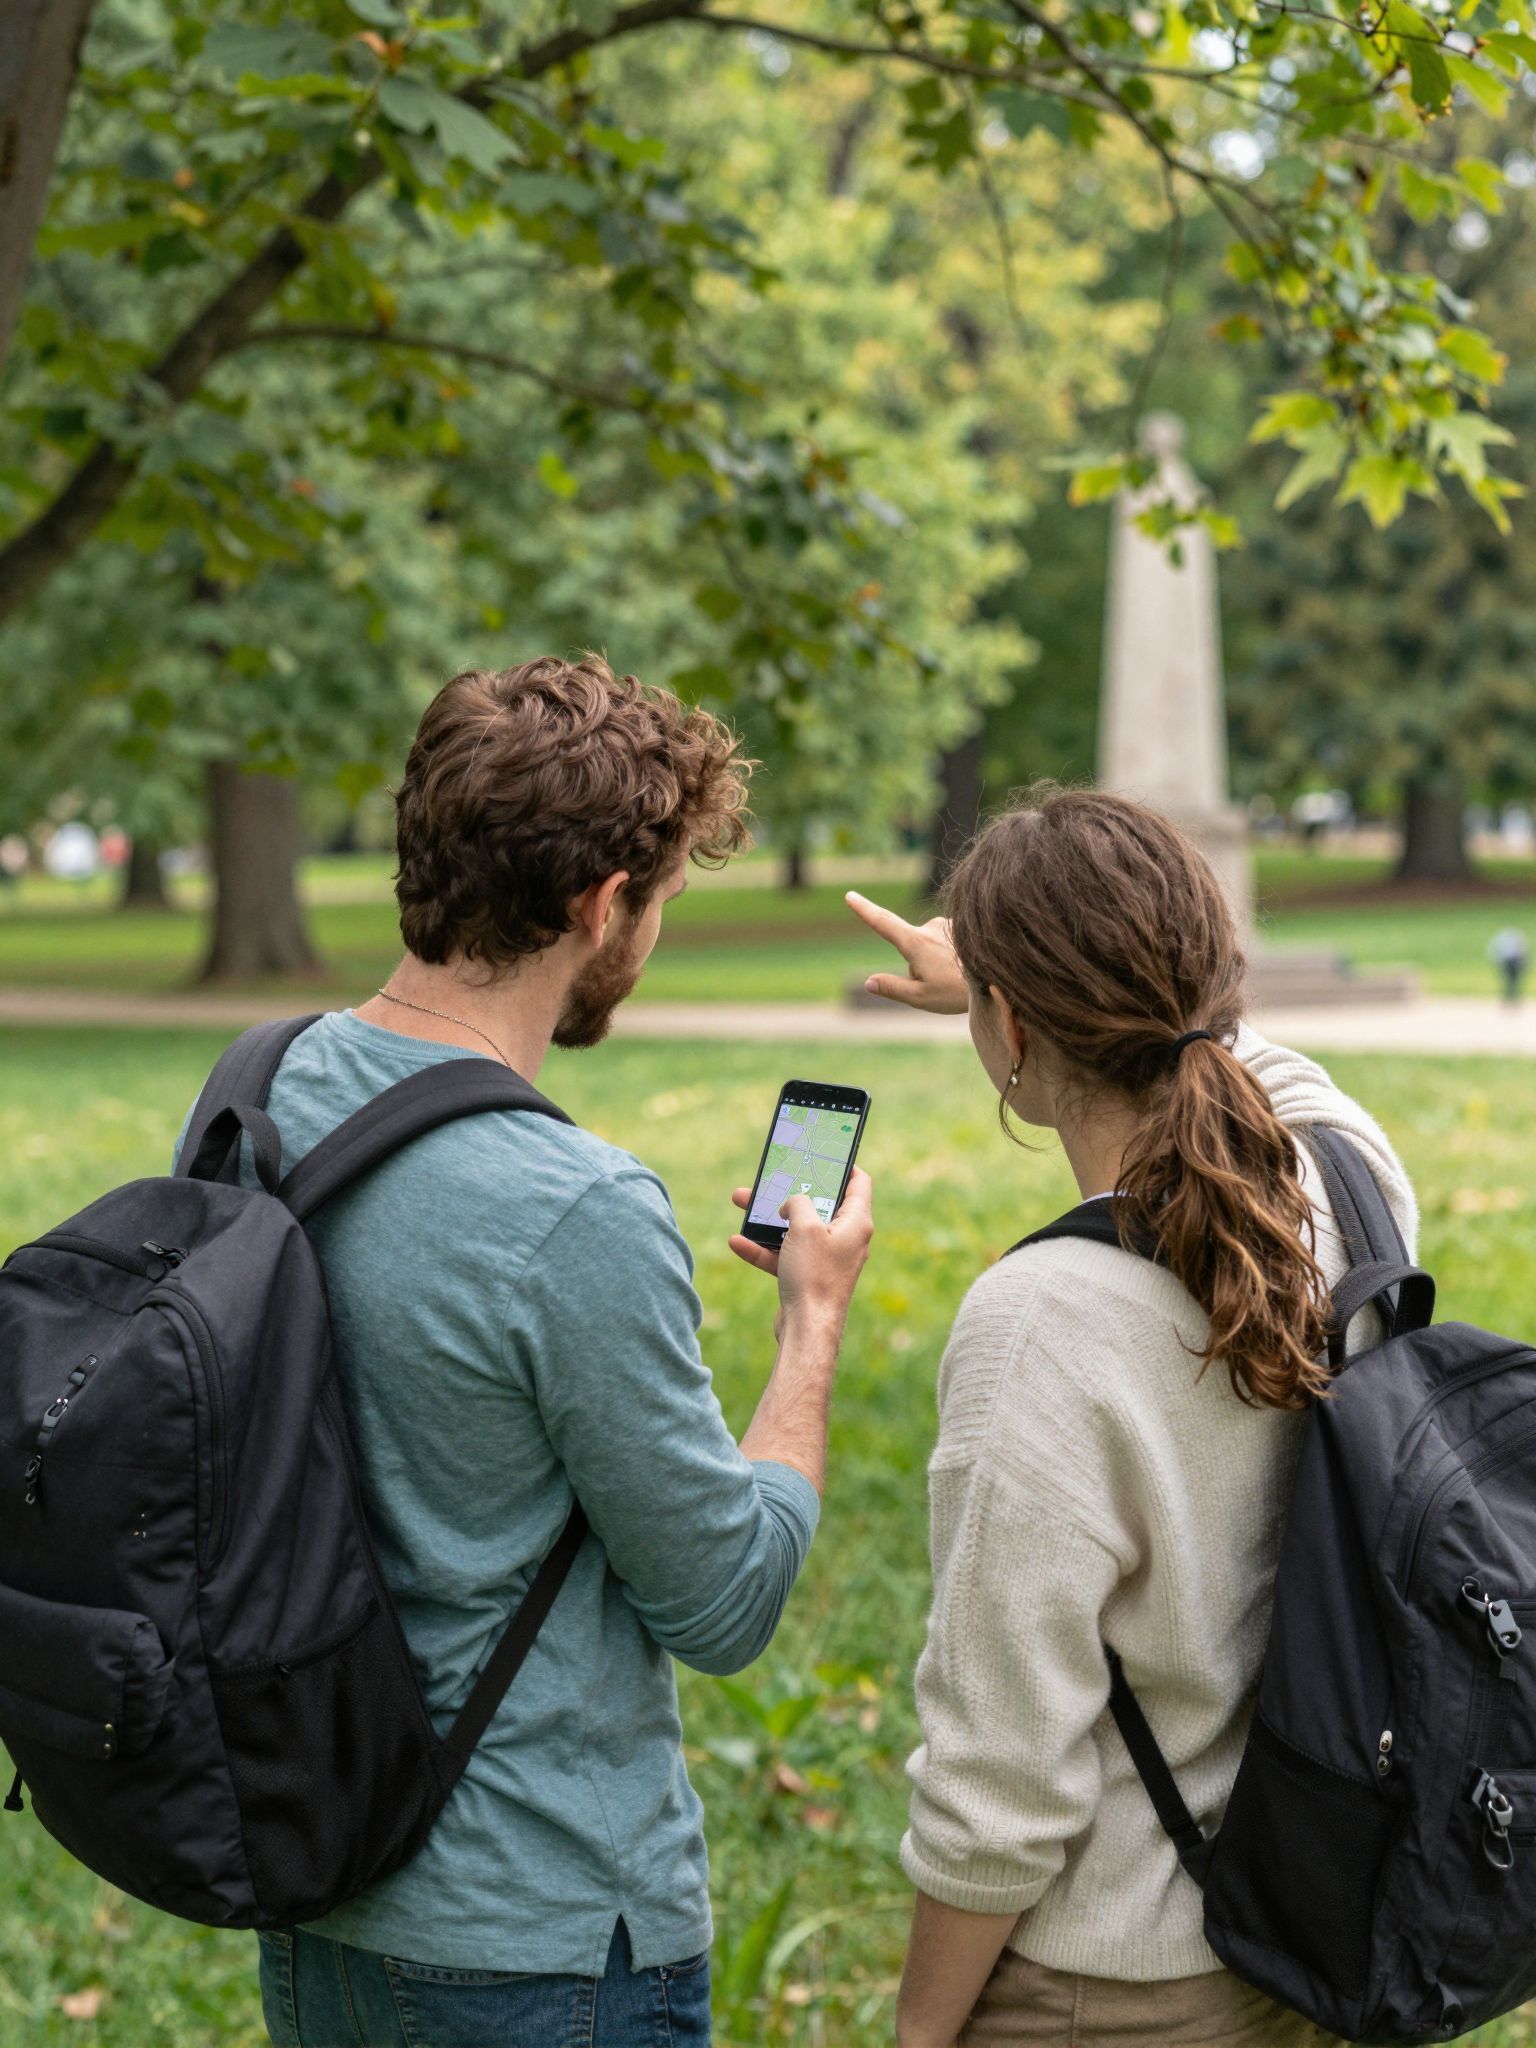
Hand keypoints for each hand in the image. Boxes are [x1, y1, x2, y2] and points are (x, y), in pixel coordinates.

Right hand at [729, 1169, 872, 1331]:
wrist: (807, 1331)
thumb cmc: (814, 1276)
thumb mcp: (804, 1226)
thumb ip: (799, 1202)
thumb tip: (793, 1201)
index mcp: (855, 1223)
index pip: (858, 1183)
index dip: (844, 1165)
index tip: (826, 1154)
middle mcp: (845, 1239)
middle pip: (820, 1205)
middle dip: (791, 1191)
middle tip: (773, 1177)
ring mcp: (827, 1259)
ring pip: (796, 1230)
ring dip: (769, 1218)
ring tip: (742, 1202)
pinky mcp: (809, 1277)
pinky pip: (785, 1255)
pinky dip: (764, 1248)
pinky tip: (738, 1242)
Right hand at [847, 892, 968, 1014]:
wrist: (999, 979)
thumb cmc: (958, 992)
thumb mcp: (920, 998)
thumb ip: (892, 988)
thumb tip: (868, 982)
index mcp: (915, 943)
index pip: (883, 923)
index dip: (864, 909)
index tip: (850, 895)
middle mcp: (930, 927)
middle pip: (911, 947)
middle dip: (918, 965)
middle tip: (940, 985)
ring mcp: (948, 924)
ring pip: (931, 945)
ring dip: (939, 961)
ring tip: (959, 977)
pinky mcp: (963, 926)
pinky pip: (949, 942)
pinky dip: (954, 955)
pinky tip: (970, 967)